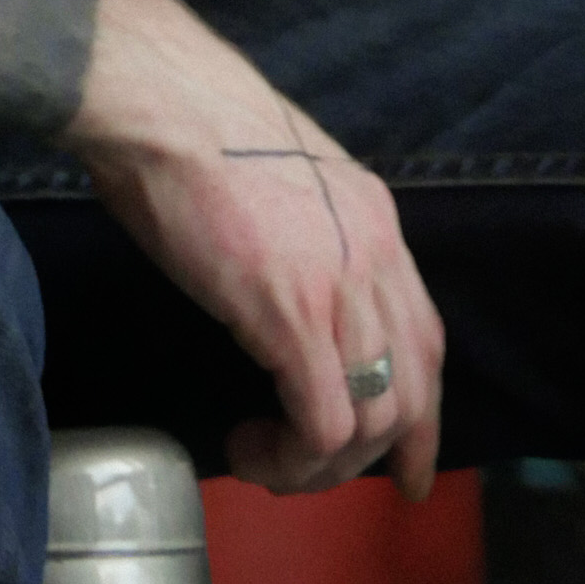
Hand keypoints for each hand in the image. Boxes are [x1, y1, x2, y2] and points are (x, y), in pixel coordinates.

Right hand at [71, 0, 443, 496]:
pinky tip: (249, 446)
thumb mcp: (277, 179)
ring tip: (266, 456)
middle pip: (414, 386)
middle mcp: (374, 253)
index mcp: (371, 217)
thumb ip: (301, 233)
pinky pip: (324, 424)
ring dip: (322, 463)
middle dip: (384, 455)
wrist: (160, 102)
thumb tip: (281, 285)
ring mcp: (339, 284)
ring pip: (374, 418)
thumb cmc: (189, 129)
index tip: (407, 463)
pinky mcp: (293, 314)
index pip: (424, 335)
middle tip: (330, 481)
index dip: (420, 409)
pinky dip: (294, 458)